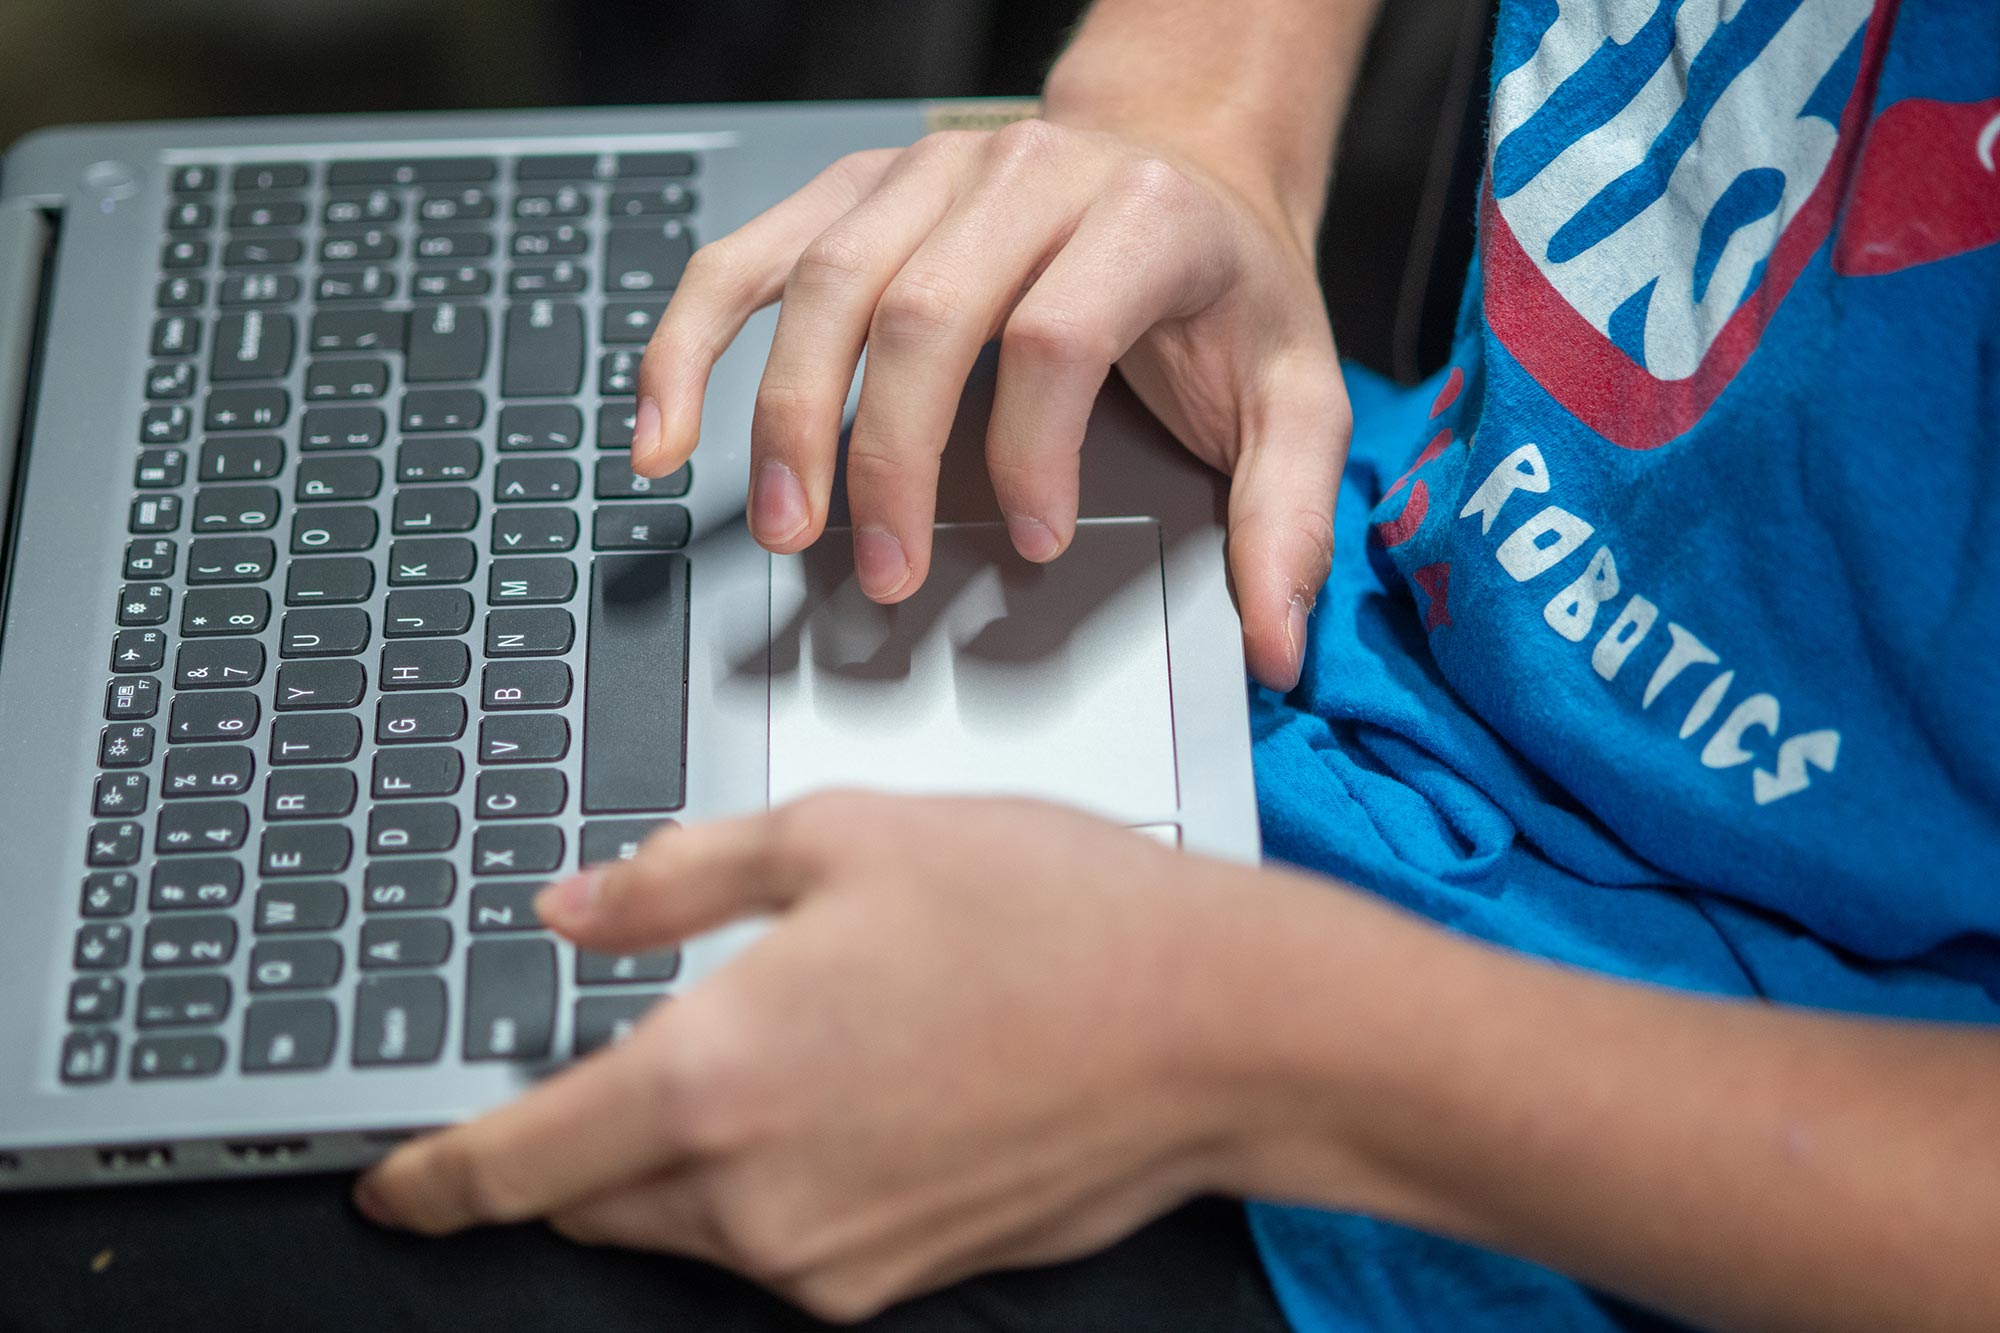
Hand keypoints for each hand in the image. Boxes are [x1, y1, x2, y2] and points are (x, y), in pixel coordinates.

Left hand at [352, 794, 1264, 1321]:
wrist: (1214, 1028)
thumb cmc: (1048, 918)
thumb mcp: (840, 836)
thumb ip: (673, 880)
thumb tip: (572, 910)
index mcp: (711, 1081)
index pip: (510, 1165)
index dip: (432, 1179)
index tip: (393, 1184)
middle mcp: (755, 1200)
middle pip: (592, 1204)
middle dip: (565, 1151)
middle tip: (609, 1061)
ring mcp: (829, 1258)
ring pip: (687, 1227)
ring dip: (677, 1161)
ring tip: (769, 1052)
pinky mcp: (897, 1280)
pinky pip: (781, 1245)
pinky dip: (768, 1185)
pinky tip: (851, 1091)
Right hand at [631, 118, 1348, 688]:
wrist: (1180, 166)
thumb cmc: (1224, 293)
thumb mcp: (1295, 397)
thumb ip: (1287, 518)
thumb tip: (1275, 647)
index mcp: (1145, 218)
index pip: (1057, 335)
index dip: (1031, 453)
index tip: (1032, 542)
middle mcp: (1029, 175)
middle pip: (924, 314)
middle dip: (888, 459)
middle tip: (880, 574)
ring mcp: (930, 172)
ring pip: (826, 282)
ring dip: (786, 416)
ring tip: (785, 529)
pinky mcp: (859, 188)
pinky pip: (750, 253)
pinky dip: (690, 340)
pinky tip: (661, 427)